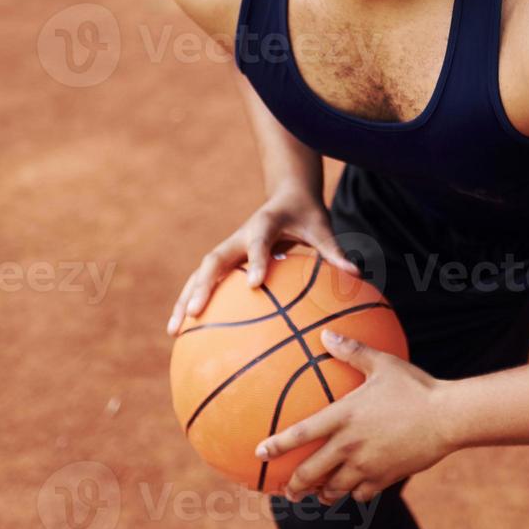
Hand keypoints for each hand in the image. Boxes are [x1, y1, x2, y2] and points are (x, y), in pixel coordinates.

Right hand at [167, 186, 360, 334]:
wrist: (286, 195)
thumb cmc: (306, 214)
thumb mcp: (322, 227)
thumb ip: (335, 251)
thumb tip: (356, 274)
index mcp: (264, 225)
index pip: (258, 243)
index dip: (256, 261)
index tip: (255, 285)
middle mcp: (240, 238)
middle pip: (214, 261)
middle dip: (203, 287)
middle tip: (194, 314)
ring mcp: (229, 249)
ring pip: (201, 274)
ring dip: (186, 299)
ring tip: (173, 330)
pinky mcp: (226, 260)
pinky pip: (205, 282)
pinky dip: (192, 303)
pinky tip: (184, 332)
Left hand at [256, 329, 454, 504]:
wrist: (447, 417)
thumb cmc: (415, 385)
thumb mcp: (383, 363)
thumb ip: (351, 351)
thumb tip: (325, 334)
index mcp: (344, 416)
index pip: (300, 434)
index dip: (277, 446)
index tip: (260, 453)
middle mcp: (350, 445)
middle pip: (311, 472)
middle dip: (294, 484)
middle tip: (285, 489)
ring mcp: (367, 465)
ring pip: (334, 489)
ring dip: (322, 493)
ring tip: (316, 494)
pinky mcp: (386, 478)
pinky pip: (361, 494)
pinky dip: (353, 493)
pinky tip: (353, 490)